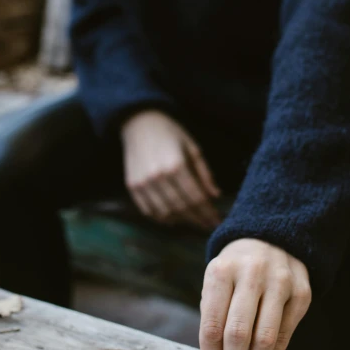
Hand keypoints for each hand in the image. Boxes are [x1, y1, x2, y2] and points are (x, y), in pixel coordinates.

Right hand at [121, 110, 220, 229]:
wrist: (139, 123)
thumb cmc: (171, 133)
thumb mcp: (193, 148)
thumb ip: (205, 173)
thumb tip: (215, 196)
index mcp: (176, 165)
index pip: (195, 198)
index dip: (208, 213)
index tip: (217, 221)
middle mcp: (158, 177)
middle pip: (181, 208)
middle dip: (197, 220)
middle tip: (208, 226)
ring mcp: (143, 183)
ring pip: (165, 213)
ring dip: (181, 221)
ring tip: (193, 221)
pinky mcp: (132, 187)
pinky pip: (148, 211)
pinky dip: (162, 218)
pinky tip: (173, 218)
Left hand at [195, 239, 310, 349]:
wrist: (270, 239)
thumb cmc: (235, 273)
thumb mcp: (216, 288)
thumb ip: (211, 328)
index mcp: (221, 271)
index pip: (213, 324)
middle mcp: (251, 273)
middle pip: (238, 331)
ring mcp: (280, 281)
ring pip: (265, 335)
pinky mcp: (301, 292)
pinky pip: (286, 333)